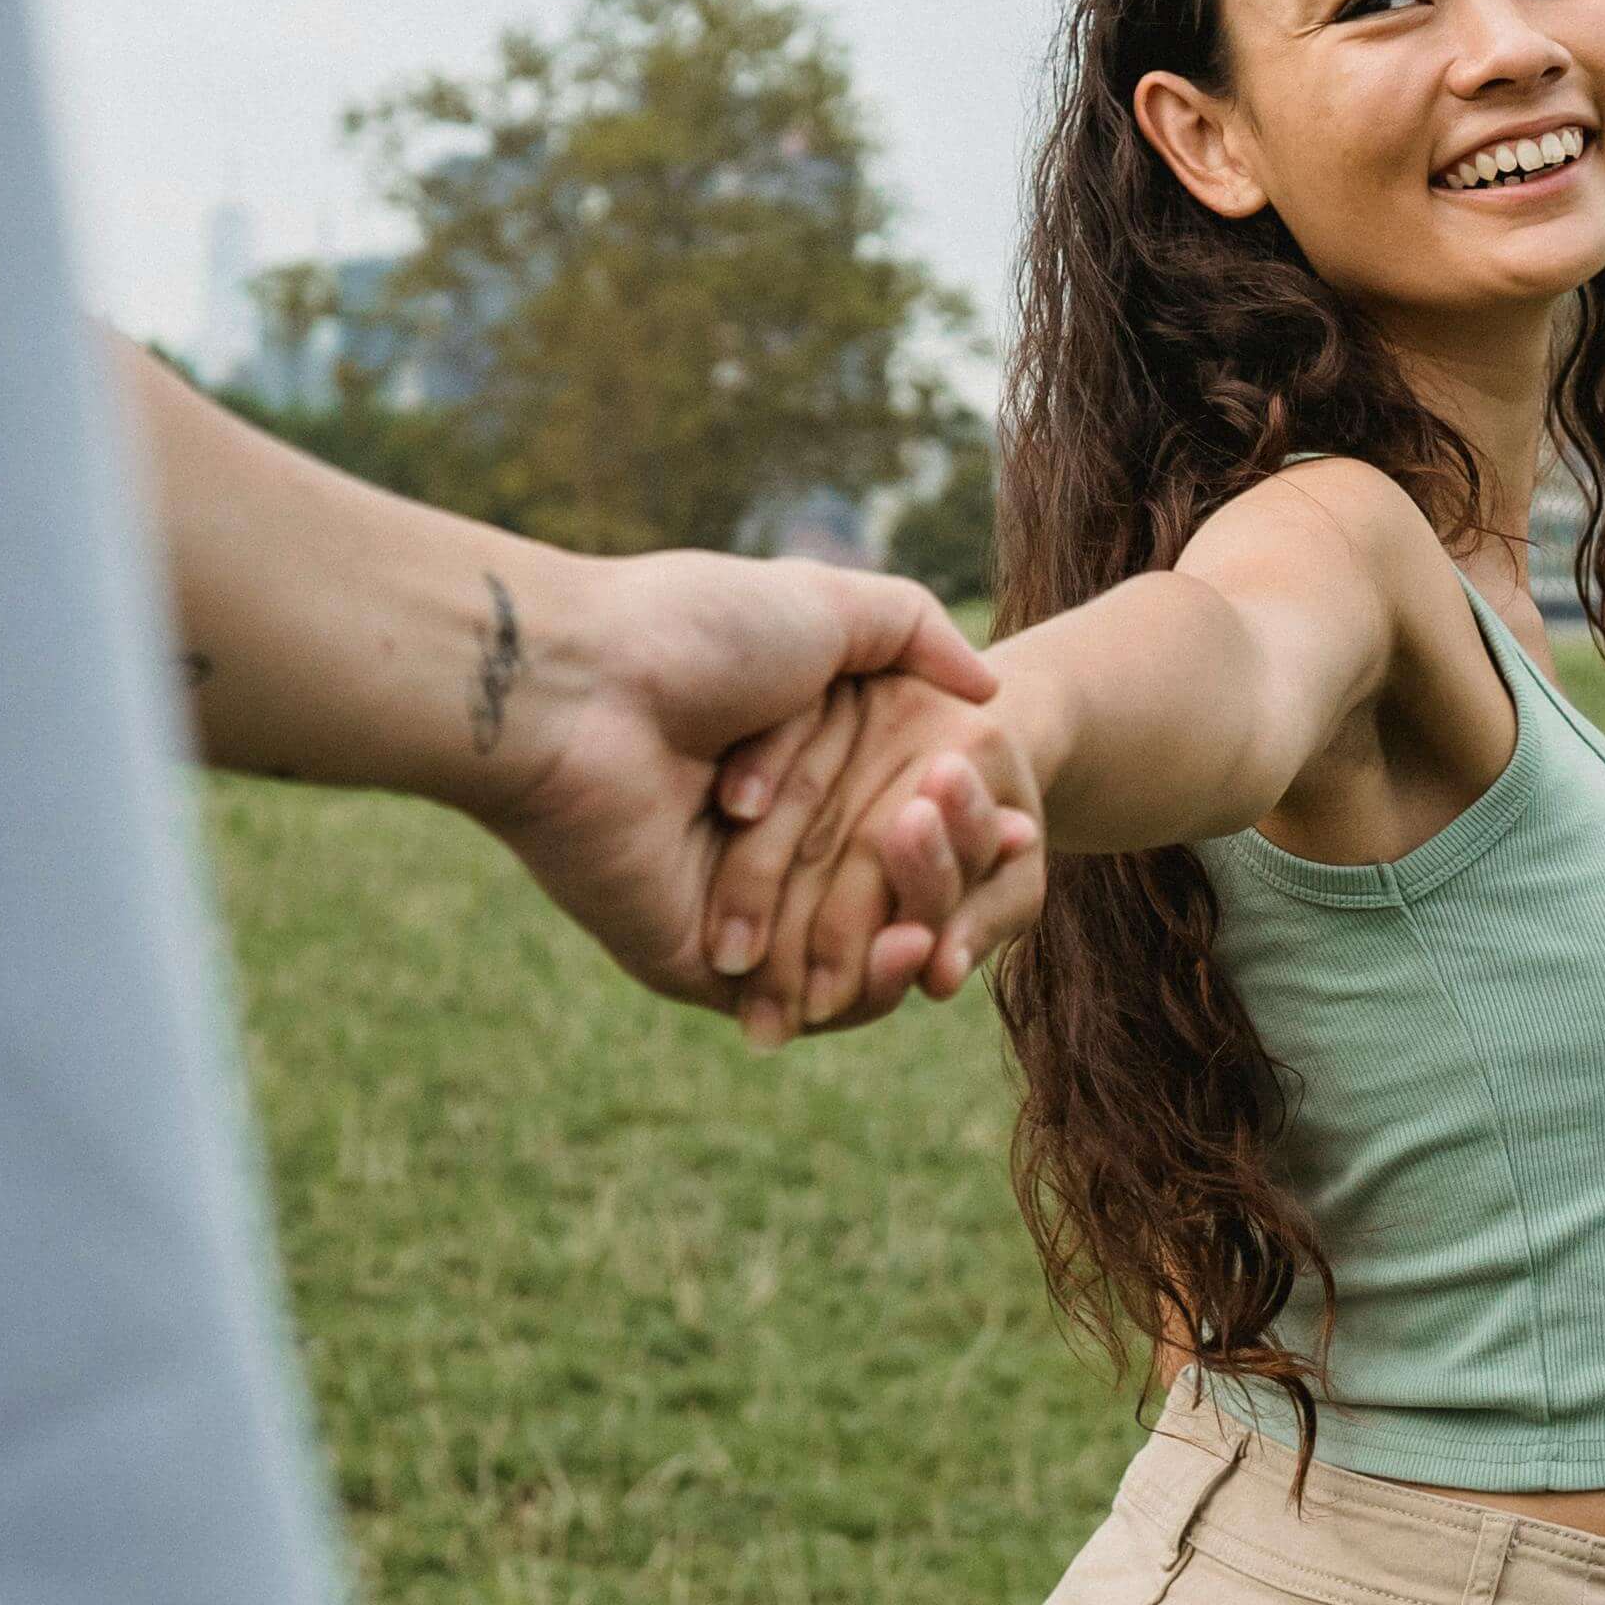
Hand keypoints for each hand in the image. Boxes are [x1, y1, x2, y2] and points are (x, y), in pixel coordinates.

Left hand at [482, 553, 1005, 1024]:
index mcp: (781, 759)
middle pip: (876, 888)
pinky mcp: (695, 963)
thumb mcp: (827, 603)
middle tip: (1015, 868)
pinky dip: (859, 995)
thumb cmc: (694, 635)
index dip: (959, 826)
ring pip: (842, 955)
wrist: (579, 693)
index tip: (1025, 825)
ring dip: (911, 944)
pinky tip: (908, 956)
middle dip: (947, 887)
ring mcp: (725, 906)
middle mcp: (754, 836)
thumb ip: (915, 632)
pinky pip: (791, 1001)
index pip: (890, 813)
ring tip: (951, 923)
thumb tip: (986, 688)